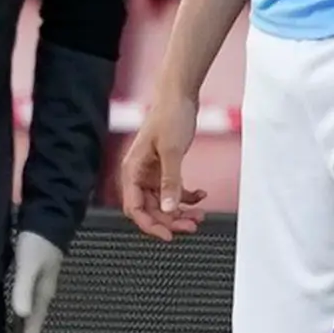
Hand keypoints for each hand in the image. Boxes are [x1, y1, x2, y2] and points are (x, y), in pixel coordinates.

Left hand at [4, 230, 62, 332]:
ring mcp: (39, 290)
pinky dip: (18, 322)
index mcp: (42, 297)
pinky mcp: (33, 281)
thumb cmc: (37, 242)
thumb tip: (20, 315)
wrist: (50, 220)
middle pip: (30, 330)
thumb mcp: (28, 263)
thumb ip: (23, 287)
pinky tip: (11, 324)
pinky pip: (25, 309)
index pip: (31, 331)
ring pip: (28, 321)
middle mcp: (41, 298)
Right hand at [119, 92, 206, 240]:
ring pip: (163, 202)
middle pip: (151, 209)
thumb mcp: (172, 151)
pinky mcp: (164, 168)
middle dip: (171, 220)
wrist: (179, 95)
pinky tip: (201, 195)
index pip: (134, 209)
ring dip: (181, 211)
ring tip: (199, 215)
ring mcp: (151, 172)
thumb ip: (170, 181)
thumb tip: (169, 208)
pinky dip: (187, 196)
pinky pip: (173, 190)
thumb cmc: (169, 116)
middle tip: (192, 226)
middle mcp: (139, 174)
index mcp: (132, 171)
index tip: (168, 236)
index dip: (150, 225)